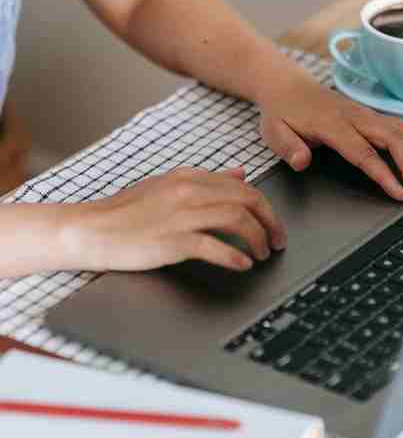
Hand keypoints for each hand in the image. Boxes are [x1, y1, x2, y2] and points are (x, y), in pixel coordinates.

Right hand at [58, 167, 285, 272]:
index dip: (265, 207)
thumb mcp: (168, 185)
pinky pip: (212, 246)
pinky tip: (243, 264)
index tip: (273, 224)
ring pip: (236, 218)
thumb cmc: (127, 212)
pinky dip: (233, 256)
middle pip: (246, 199)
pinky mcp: (170, 241)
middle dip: (270, 222)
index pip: (242, 186)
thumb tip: (241, 173)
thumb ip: (207, 180)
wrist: (91, 229)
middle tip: (277, 241)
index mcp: (189, 177)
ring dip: (257, 238)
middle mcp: (188, 191)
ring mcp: (180, 215)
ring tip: (263, 253)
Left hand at [258, 73, 402, 200]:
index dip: (384, 174)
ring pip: (402, 130)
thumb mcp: (273, 133)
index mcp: (332, 124)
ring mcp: (365, 113)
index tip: (398, 193)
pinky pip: (400, 126)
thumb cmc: (282, 113)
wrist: (288, 87)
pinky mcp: (371, 114)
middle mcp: (354, 116)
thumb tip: (301, 162)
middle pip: (394, 137)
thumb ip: (288, 148)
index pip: (364, 152)